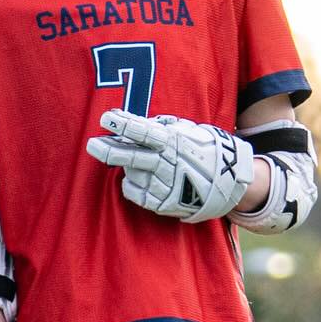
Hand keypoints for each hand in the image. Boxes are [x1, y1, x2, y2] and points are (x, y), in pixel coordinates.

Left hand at [87, 112, 254, 221]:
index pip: (144, 132)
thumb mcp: (187, 130)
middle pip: (133, 157)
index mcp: (173, 142)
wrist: (228, 183)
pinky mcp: (162, 203)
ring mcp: (164, 185)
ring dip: (128, 165)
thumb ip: (159, 125)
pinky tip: (143, 178)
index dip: (124, 125)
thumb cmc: (201, 150)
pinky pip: (134, 192)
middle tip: (92, 145)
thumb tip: (128, 120)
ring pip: (131, 173)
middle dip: (110, 150)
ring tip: (141, 162)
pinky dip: (132, 183)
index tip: (106, 118)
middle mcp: (167, 164)